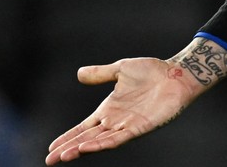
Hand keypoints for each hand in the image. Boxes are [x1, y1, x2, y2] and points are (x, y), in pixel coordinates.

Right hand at [44, 57, 202, 163]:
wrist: (176, 74)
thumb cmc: (152, 71)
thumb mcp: (120, 69)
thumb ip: (101, 74)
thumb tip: (79, 74)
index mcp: (108, 110)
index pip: (83, 128)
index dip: (67, 137)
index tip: (51, 148)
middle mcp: (116, 121)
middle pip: (87, 139)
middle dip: (68, 149)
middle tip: (50, 160)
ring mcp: (127, 125)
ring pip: (100, 142)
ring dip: (82, 149)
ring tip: (65, 156)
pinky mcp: (141, 127)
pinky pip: (119, 139)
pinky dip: (103, 143)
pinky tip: (88, 147)